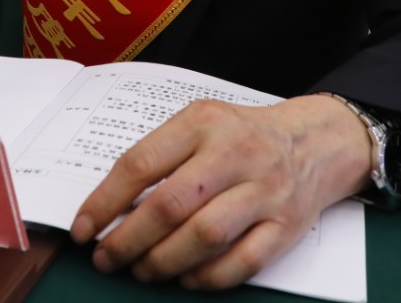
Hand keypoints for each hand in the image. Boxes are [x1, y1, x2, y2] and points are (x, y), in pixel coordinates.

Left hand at [69, 94, 371, 289]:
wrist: (317, 141)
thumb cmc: (243, 136)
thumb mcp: (201, 124)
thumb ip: (160, 156)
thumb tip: (110, 207)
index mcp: (203, 123)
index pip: (140, 164)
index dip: (104, 202)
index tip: (84, 229)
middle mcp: (234, 154)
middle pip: (169, 205)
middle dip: (127, 240)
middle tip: (106, 259)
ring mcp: (263, 191)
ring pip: (204, 236)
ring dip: (162, 261)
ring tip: (140, 270)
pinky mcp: (285, 226)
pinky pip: (242, 262)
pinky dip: (207, 277)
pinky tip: (184, 278)